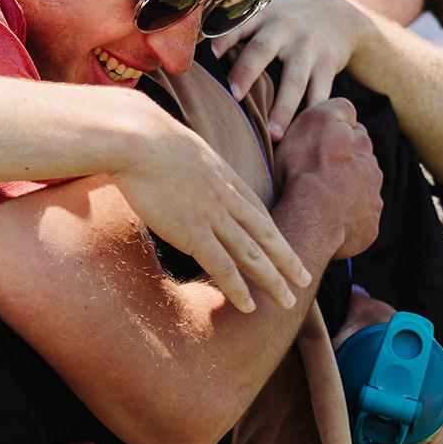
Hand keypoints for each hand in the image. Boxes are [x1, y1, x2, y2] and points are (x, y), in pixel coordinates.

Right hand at [112, 121, 312, 313]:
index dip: (274, 235)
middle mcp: (227, 198)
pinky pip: (223, 266)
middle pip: (265, 235)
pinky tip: (250, 306)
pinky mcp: (193, 231)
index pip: (258, 212)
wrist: (137, 137)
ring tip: (288, 302)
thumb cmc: (147, 137)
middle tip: (305, 280)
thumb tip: (179, 168)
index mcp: (224, 177)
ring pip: (252, 255)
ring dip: (273, 281)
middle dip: (287, 260)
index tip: (286, 251)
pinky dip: (238, 288)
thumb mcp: (181, 147)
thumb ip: (189, 164)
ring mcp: (213, 216)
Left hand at [209, 0, 373, 138]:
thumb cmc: (285, 20)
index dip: (224, 37)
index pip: (238, 24)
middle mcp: (285, 27)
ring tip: (273, 135)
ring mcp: (309, 46)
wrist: (338, 14)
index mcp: (262, 15)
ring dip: (284, 108)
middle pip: (263, 50)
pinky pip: (321, 92)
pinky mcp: (329, 63)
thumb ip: (233, 27)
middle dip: (247, 72)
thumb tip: (189, 50)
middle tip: (234, 95)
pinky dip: (314, 112)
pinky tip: (305, 133)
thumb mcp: (264, 13)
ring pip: (295, 80)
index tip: (210, 54)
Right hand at [273, 98, 381, 257]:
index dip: (336, 139)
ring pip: (362, 191)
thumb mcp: (316, 120)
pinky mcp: (369, 228)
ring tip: (322, 200)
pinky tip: (328, 221)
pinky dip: (348, 220)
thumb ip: (338, 108)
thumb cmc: (306, 168)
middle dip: (346, 166)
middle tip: (319, 174)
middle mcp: (373, 170)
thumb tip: (349, 111)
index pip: (354, 133)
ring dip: (348, 193)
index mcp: (362, 143)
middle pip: (361, 163)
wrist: (312, 217)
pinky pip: (359, 221)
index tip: (319, 147)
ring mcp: (372, 200)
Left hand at [329, 290, 442, 443]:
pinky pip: (407, 431)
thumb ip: (361, 348)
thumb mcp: (367, 331)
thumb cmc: (365, 321)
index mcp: (437, 366)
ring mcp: (421, 397)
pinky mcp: (406, 406)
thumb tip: (340, 372)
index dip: (434, 437)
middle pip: (436, 430)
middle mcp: (435, 384)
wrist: (357, 315)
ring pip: (422, 436)